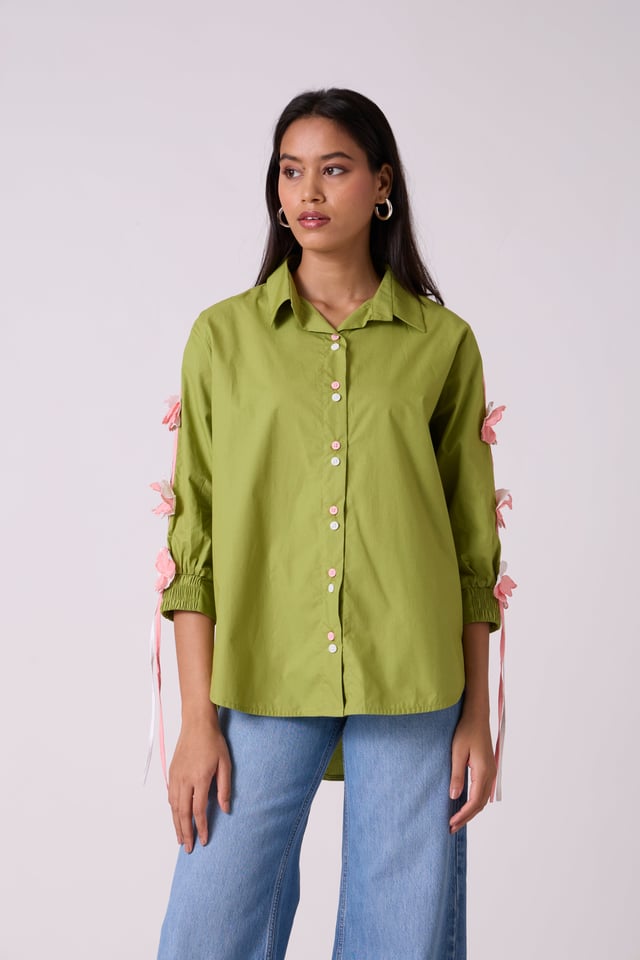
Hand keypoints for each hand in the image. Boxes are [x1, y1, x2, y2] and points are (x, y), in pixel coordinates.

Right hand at [168, 717, 231, 852]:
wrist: (196, 724)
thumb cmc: (213, 742)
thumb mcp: (225, 763)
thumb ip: (225, 788)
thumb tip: (226, 809)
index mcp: (199, 779)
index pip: (198, 810)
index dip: (201, 827)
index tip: (203, 840)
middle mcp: (184, 780)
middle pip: (182, 813)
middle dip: (185, 832)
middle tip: (188, 848)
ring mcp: (175, 776)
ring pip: (173, 807)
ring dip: (176, 824)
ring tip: (181, 838)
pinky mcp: (172, 772)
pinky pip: (170, 796)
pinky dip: (172, 810)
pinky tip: (176, 817)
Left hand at [448, 707, 495, 832]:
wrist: (476, 717)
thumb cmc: (465, 731)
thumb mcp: (457, 753)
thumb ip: (456, 775)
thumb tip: (454, 797)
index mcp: (483, 772)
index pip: (475, 801)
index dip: (463, 815)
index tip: (451, 823)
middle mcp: (490, 774)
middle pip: (480, 804)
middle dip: (466, 817)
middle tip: (451, 827)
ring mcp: (491, 772)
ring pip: (482, 799)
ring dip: (470, 811)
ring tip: (456, 819)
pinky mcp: (488, 769)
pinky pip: (482, 791)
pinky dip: (474, 801)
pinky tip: (464, 804)